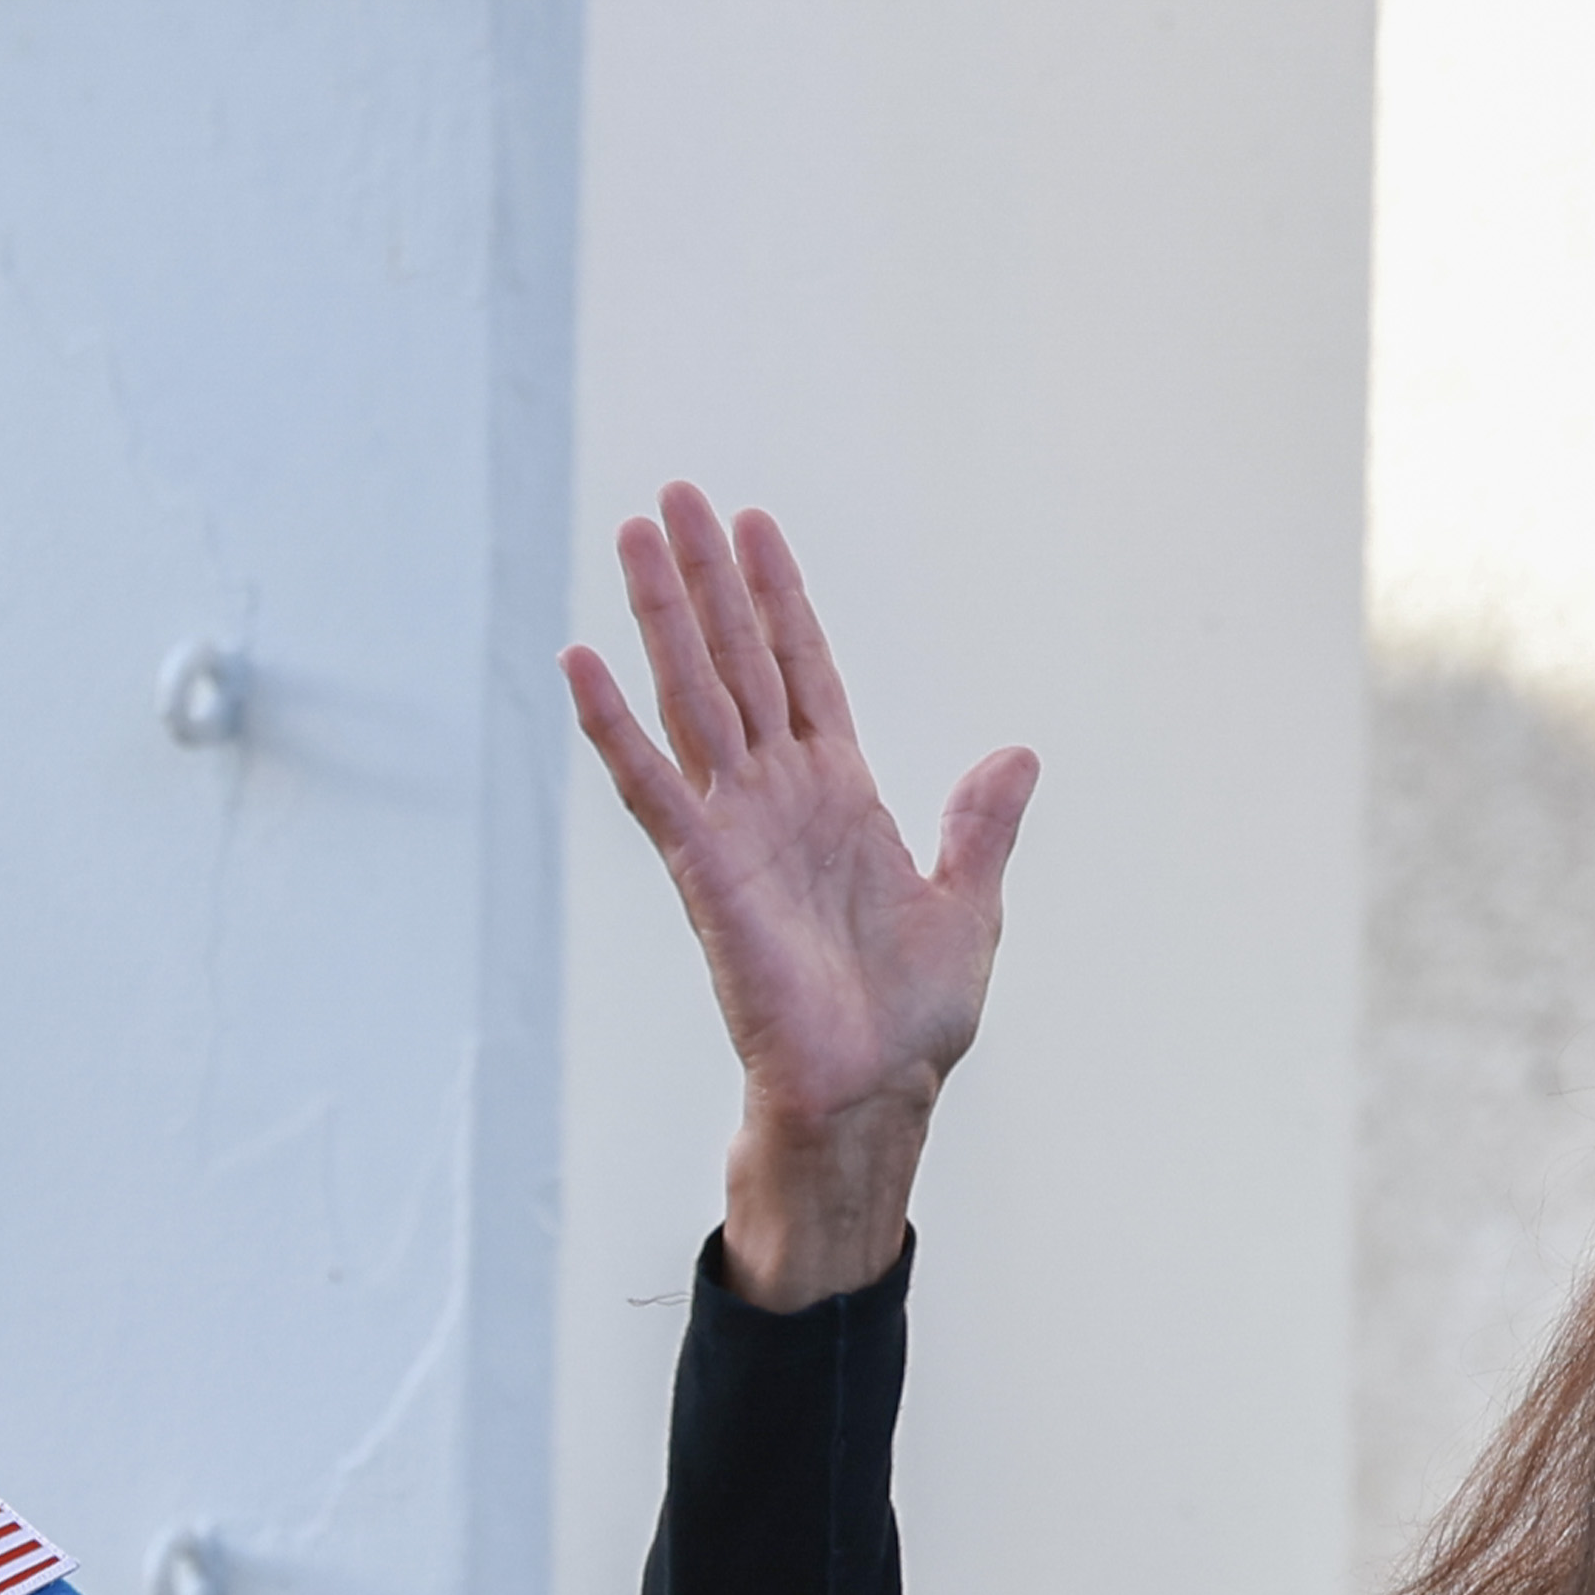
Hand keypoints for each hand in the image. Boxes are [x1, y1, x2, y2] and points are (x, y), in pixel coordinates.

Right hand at [557, 481, 1034, 1309]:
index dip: (779, 600)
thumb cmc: (910, 1025)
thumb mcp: (968, 908)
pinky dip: (616, 725)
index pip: (802, 671)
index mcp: (840, 798)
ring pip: (693, 698)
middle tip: (673, 497)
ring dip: (662, 617)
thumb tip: (1014, 756)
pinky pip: (652, 785)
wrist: (871, 1097)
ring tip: (632, 535)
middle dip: (706, 580)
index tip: (753, 527)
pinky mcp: (706, 872)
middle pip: (735, 661)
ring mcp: (737, 829)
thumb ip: (979, 828)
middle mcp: (780, 799)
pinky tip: (581, 662)